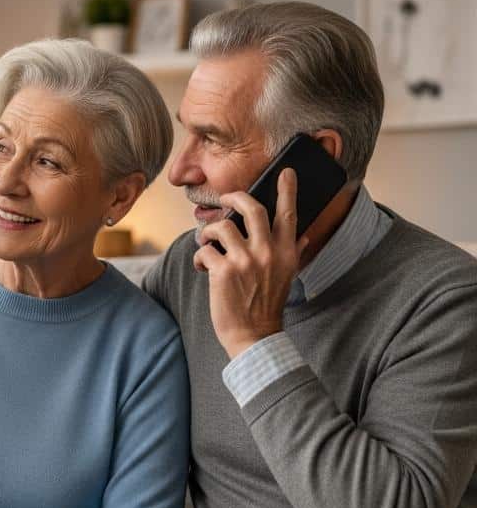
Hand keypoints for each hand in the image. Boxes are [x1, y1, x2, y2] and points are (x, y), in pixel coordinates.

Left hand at [193, 168, 308, 358]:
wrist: (254, 335)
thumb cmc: (267, 305)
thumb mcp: (288, 276)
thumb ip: (296, 252)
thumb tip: (307, 235)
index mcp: (286, 252)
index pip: (288, 214)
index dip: (287, 190)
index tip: (286, 172)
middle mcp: (268, 252)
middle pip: (251, 208)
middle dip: (235, 198)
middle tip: (225, 199)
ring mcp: (245, 261)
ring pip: (221, 227)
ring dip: (208, 232)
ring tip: (207, 242)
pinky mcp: (223, 271)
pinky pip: (204, 250)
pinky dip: (199, 256)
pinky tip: (202, 267)